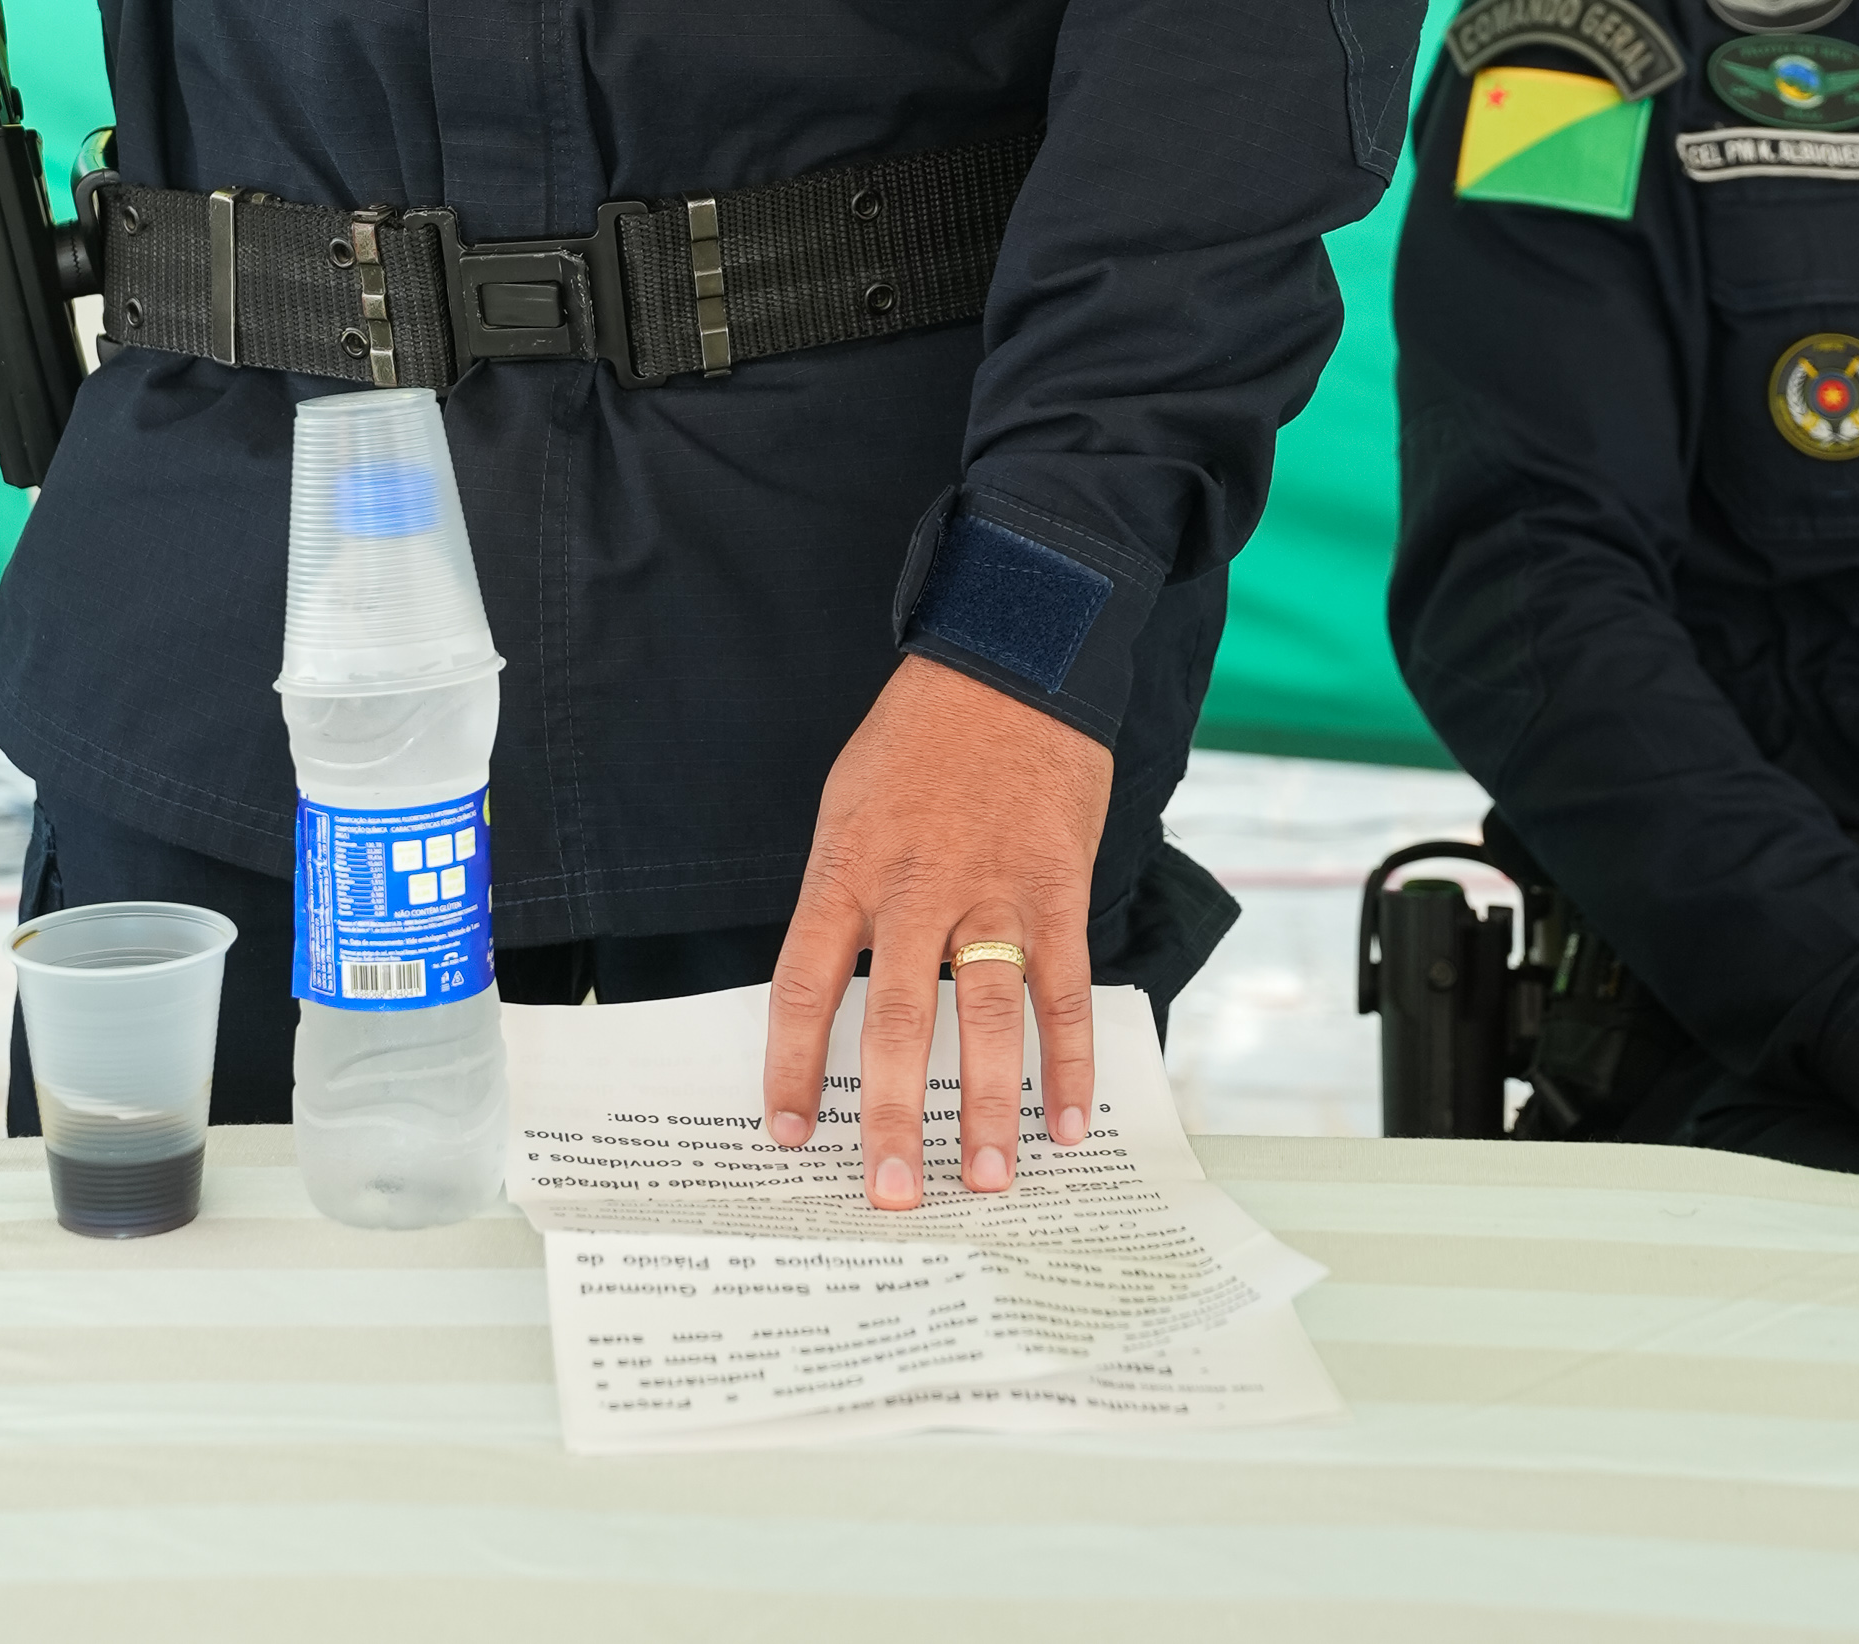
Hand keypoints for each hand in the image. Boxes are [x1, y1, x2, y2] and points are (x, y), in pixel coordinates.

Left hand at [763, 656, 1111, 1208]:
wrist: (1007, 663)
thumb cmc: (916, 740)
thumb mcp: (848, 805)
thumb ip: (844, 897)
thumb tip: (833, 991)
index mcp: (848, 869)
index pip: (804, 984)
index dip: (792, 1066)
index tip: (787, 1135)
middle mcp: (916, 889)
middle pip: (897, 1021)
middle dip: (893, 1116)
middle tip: (891, 1196)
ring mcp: (993, 894)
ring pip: (987, 1019)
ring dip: (988, 1108)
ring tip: (986, 1182)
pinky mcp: (1057, 891)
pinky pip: (1065, 992)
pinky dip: (1070, 1063)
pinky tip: (1068, 1125)